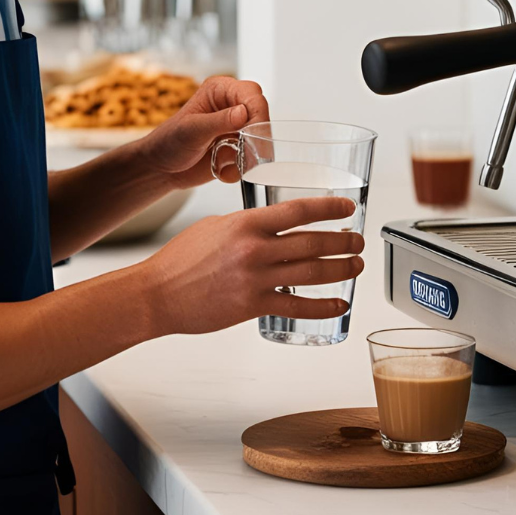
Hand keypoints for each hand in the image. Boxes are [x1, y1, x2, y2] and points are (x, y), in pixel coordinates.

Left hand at [131, 75, 268, 189]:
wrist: (162, 168)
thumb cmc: (169, 142)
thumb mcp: (192, 130)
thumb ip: (219, 121)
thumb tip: (243, 112)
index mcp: (220, 91)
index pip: (252, 95)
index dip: (258, 114)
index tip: (255, 134)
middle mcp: (232, 106)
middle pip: (261, 116)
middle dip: (255, 138)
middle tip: (244, 153)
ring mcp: (237, 128)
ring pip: (260, 140)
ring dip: (246, 156)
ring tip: (222, 162)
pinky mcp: (238, 147)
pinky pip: (252, 159)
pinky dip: (239, 169)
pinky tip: (220, 169)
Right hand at [143, 197, 364, 335]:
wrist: (157, 293)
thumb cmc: (181, 258)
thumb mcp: (216, 226)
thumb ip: (247, 224)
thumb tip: (271, 226)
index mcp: (246, 223)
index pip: (298, 210)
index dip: (329, 208)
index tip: (347, 208)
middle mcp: (254, 249)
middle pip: (312, 242)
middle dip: (343, 241)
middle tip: (358, 240)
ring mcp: (255, 279)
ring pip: (311, 274)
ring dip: (341, 269)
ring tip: (356, 265)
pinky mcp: (252, 307)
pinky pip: (297, 306)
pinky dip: (323, 306)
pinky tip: (339, 304)